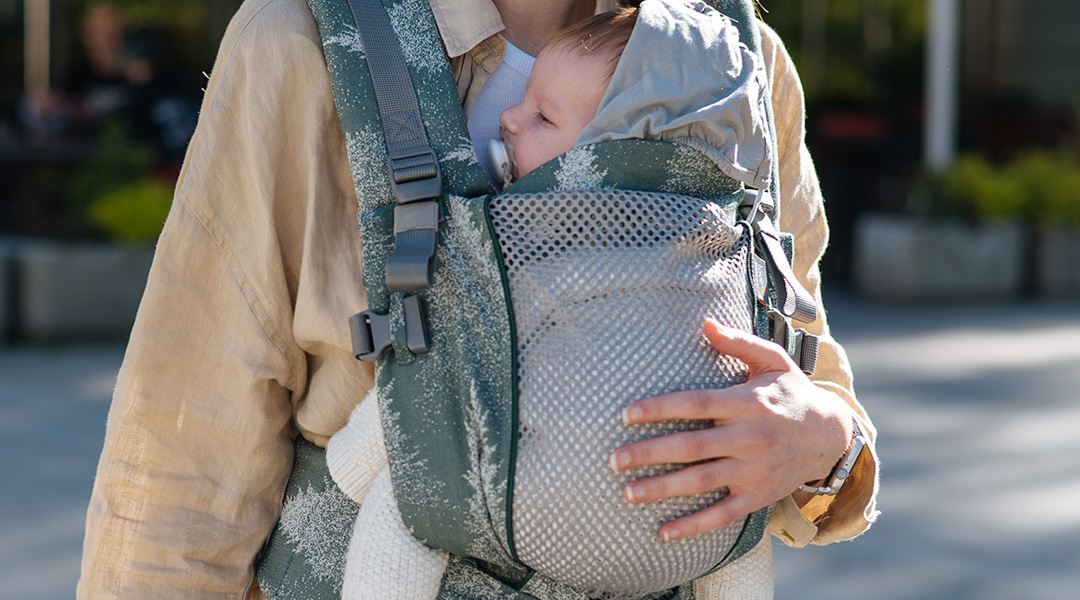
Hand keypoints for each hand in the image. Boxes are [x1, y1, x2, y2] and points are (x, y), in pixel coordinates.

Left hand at [608, 319, 852, 540]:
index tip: (627, 414)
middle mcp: (749, 438)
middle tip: (615, 460)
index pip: (696, 404)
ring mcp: (754, 470)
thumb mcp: (774, 361)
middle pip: (692, 447)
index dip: (661, 409)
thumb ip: (739, 343)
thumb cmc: (792, 392)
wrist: (832, 435)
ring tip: (628, 493)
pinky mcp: (759, 495)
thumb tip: (705, 323)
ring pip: (702, 482)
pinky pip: (723, 514)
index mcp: (747, 403)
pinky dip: (694, 526)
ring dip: (663, 489)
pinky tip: (663, 532)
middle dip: (650, 453)